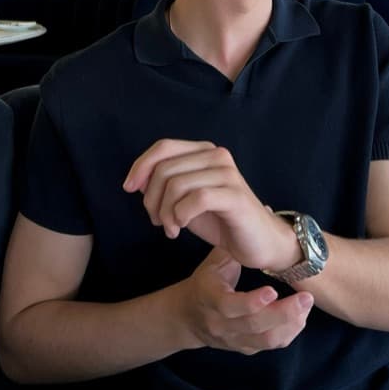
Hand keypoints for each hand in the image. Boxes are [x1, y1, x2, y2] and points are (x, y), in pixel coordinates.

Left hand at [123, 139, 298, 270]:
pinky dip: (180, 215)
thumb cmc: (222, 220)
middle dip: (151, 199)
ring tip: (170, 228)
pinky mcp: (235, 195)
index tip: (129, 189)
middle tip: (157, 221)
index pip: (164, 147)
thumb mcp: (185, 200)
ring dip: (164, 212)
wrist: (260, 242)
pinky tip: (180, 228)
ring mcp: (228, 174)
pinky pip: (195, 199)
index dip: (141, 166)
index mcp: (204, 152)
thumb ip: (165, 185)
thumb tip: (136, 180)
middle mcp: (217, 156)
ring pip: (176, 184)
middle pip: (165, 169)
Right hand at [177, 248, 313, 353]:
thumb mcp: (213, 262)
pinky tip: (300, 317)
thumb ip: (233, 243)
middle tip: (306, 297)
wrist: (187, 317)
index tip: (272, 290)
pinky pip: (269, 345)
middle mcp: (220, 323)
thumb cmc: (206, 281)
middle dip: (283, 313)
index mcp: (209, 298)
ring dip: (290, 323)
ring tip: (306, 304)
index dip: (252, 301)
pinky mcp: (244, 348)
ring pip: (265, 339)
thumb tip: (263, 211)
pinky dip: (288, 333)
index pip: (230, 305)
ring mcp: (232, 339)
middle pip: (254, 325)